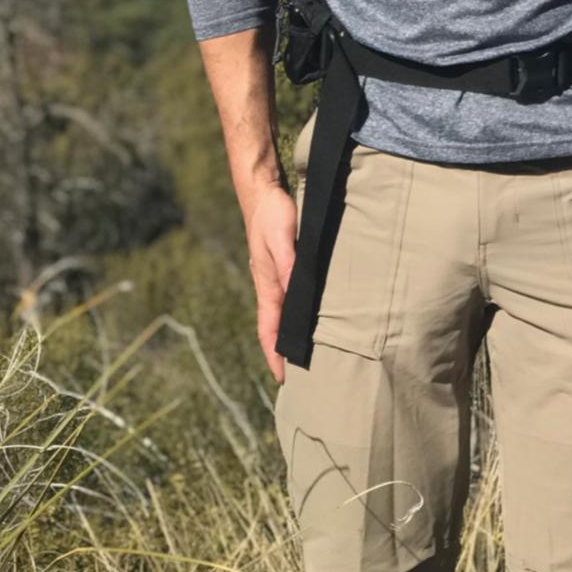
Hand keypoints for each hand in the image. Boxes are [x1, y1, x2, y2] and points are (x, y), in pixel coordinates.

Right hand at [244, 182, 296, 382]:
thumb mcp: (282, 238)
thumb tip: (295, 293)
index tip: (283, 379)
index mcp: (267, 286)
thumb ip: (289, 264)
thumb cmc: (272, 215)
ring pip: (283, 312)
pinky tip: (309, 313)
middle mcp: (270, 286)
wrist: (263, 192)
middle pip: (275, 327)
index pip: (269, 330)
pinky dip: (296, 311)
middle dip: (283, 352)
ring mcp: (275, 276)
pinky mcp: (282, 265)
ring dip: (290, 333)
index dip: (275, 354)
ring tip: (307, 351)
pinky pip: (289, 296)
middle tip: (302, 375)